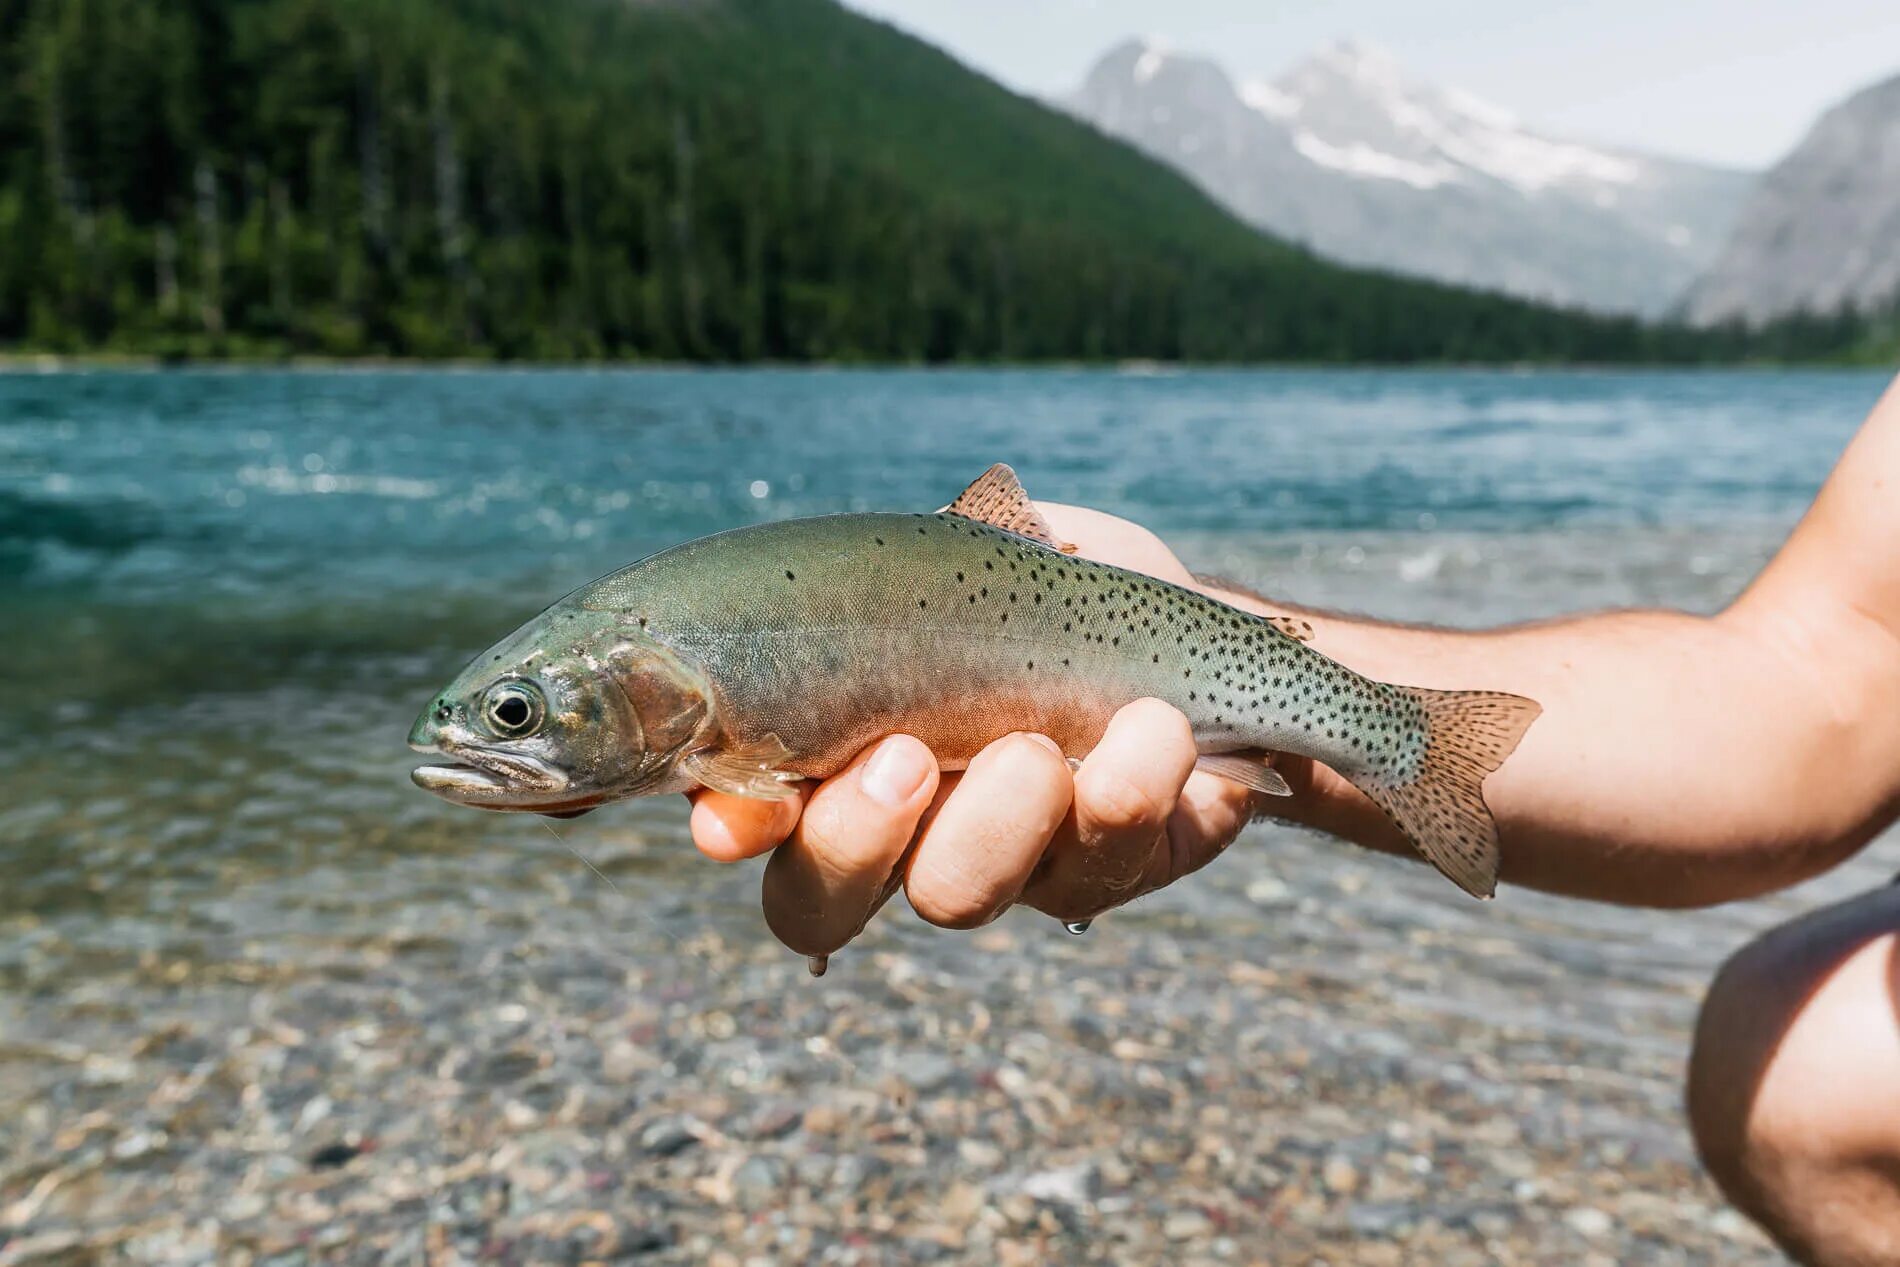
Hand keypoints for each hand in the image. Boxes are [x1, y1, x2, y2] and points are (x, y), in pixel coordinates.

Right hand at [686, 505, 1277, 958]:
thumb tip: (813, 610)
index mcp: (844, 774)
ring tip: (1040, 747)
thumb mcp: (954, 568)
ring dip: (997, 823)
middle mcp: (910, 843)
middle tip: (904, 756)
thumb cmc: (1038, 592)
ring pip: (965, 894)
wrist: (1183, 616)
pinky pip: (1116, 860)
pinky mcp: (1129, 865)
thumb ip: (882, 597)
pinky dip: (1134, 789)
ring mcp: (1015, 869)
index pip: (756, 829)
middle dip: (854, 837)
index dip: (735, 829)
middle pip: (827, 901)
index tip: (733, 813)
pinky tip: (1155, 726)